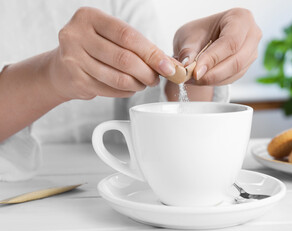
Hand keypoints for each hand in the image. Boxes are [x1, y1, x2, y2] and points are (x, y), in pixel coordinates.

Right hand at [48, 7, 175, 100]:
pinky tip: (130, 88)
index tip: (168, 66)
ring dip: (138, 84)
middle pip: (124, 58)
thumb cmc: (94, 48)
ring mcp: (73, 59)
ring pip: (118, 77)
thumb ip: (137, 45)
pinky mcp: (76, 80)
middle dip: (147, 72)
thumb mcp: (111, 38)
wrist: (61, 68)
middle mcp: (76, 35)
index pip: (128, 36)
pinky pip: (110, 90)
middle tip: (156, 78)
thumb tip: (170, 64)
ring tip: (144, 83)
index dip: (151, 53)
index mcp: (89, 17)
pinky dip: (126, 91)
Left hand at [173, 8, 261, 85]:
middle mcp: (251, 34)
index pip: (230, 42)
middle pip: (237, 60)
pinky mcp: (246, 67)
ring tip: (192, 78)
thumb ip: (188, 50)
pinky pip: (232, 78)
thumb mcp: (188, 36)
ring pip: (235, 72)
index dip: (212, 58)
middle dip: (212, 73)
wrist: (202, 40)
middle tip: (192, 78)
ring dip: (212, 79)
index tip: (195, 71)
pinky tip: (201, 78)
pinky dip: (214, 81)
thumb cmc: (199, 32)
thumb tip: (187, 65)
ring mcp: (252, 52)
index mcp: (240, 18)